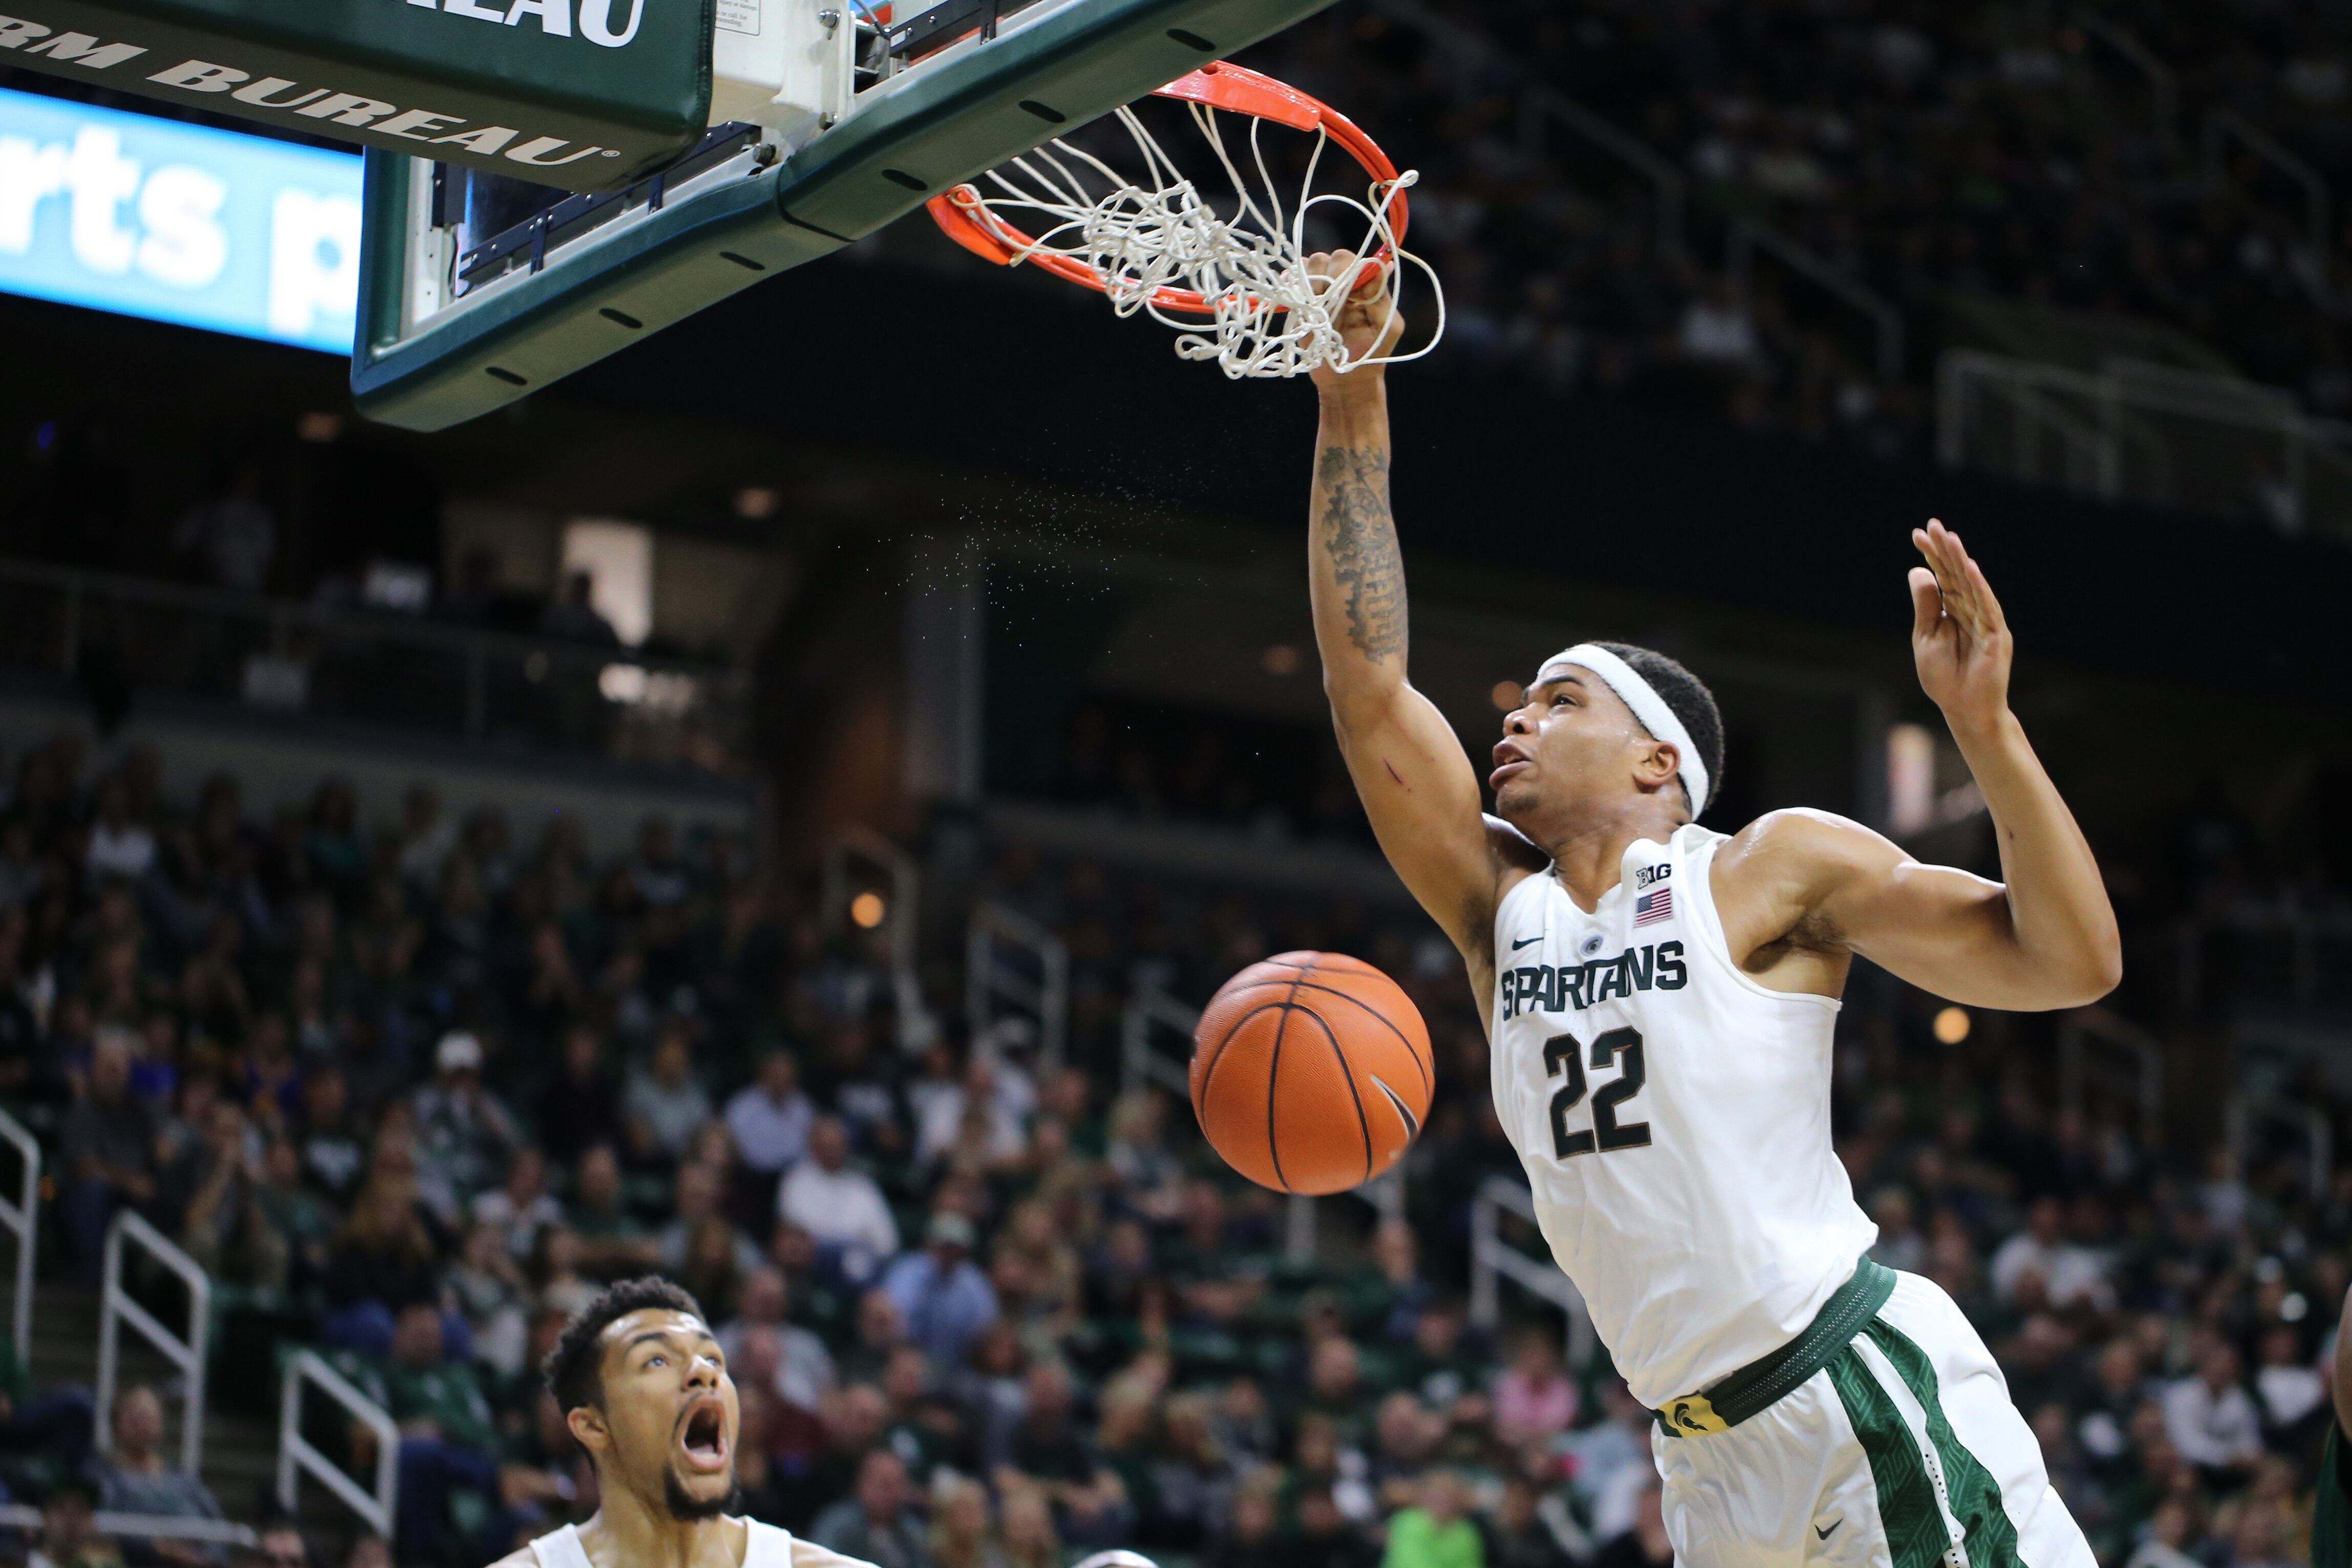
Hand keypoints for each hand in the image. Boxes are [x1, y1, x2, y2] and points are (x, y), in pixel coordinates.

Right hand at [1305, 248, 1404, 393]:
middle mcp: (1343, 284)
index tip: (1345, 293)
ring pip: (1310, 265)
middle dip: (1327, 276)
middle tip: (1327, 302)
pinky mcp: (1302, 304)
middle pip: (1330, 258)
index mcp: (1364, 286)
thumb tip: (1383, 266)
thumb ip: (1381, 296)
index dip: (1345, 270)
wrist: (1346, 382)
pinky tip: (1299, 300)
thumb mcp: (1387, 327)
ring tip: (1315, 307)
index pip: (1352, 260)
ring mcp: (1321, 292)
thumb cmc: (1371, 355)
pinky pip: (1293, 281)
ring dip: (1310, 282)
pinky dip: (1292, 283)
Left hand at [1909, 519, 2011, 735]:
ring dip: (1960, 561)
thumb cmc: (1945, 678)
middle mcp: (1972, 610)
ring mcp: (1986, 621)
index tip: (1917, 533)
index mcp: (1954, 610)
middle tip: (1933, 524)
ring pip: (1972, 585)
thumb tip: (1918, 571)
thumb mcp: (1925, 637)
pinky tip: (1969, 568)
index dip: (1931, 555)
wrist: (1964, 709)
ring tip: (1949, 538)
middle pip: (1956, 574)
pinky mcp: (1996, 635)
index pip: (1941, 576)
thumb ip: (1925, 605)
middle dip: (1945, 549)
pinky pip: (1987, 607)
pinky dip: (1978, 587)